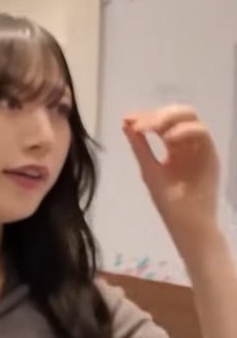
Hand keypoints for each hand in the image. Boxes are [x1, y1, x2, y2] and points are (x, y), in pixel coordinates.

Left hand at [123, 105, 220, 243]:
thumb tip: (126, 124)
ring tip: (152, 129)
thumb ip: (139, 146)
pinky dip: (185, 131)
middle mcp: (188, 143)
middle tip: (140, 125)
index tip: (128, 118)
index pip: (162, 121)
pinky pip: (202, 133)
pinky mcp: (211, 154)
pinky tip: (169, 139)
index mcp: (174, 146)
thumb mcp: (149, 169)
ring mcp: (200, 148)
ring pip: (192, 118)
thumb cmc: (169, 201)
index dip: (146, 116)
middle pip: (178, 114)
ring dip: (170, 118)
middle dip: (157, 115)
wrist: (186, 222)